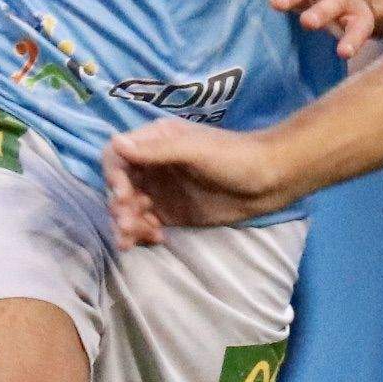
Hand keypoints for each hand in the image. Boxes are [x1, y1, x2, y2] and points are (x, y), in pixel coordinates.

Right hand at [106, 119, 297, 247]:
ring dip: (127, 224)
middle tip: (126, 225)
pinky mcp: (171, 212)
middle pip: (121, 186)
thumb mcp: (195, 151)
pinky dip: (143, 233)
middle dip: (120, 206)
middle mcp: (153, 165)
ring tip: (131, 240)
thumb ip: (156, 150)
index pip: (118, 157)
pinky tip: (155, 239)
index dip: (114, 176)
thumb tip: (116, 142)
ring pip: (130, 209)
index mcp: (155, 141)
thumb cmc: (235, 157)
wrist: (269, 181)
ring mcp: (161, 190)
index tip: (122, 194)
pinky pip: (146, 224)